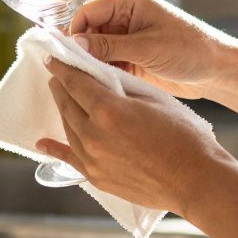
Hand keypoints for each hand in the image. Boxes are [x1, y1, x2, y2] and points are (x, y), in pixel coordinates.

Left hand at [36, 56, 235, 214]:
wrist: (195, 179)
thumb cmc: (183, 136)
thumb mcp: (154, 99)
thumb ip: (123, 88)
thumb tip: (102, 80)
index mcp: (108, 110)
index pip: (76, 82)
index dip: (63, 68)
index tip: (53, 58)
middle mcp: (93, 135)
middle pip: (68, 104)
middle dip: (61, 86)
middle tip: (56, 75)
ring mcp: (92, 159)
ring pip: (69, 128)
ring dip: (63, 110)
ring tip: (62, 98)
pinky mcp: (97, 178)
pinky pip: (69, 159)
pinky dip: (55, 149)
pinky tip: (42, 143)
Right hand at [70, 0, 233, 99]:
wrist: (217, 71)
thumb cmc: (189, 49)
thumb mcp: (146, 47)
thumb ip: (109, 46)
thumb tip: (74, 45)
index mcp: (128, 2)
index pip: (88, 12)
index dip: (74, 32)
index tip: (66, 56)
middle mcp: (124, 17)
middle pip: (88, 32)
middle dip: (81, 51)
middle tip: (71, 73)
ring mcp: (127, 39)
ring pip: (95, 51)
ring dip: (91, 65)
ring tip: (85, 83)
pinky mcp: (131, 58)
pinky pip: (107, 65)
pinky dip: (102, 75)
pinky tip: (99, 87)